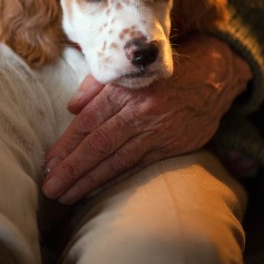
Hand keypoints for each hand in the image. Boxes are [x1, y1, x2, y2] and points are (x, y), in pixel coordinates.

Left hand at [41, 33, 251, 203]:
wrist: (215, 73)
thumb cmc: (162, 69)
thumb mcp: (128, 67)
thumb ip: (96, 86)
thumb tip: (71, 108)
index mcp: (125, 90)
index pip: (88, 122)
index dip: (66, 145)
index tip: (48, 163)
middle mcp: (140, 112)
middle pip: (99, 145)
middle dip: (72, 169)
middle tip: (50, 188)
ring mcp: (158, 131)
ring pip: (117, 161)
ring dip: (89, 181)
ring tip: (66, 195)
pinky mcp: (173, 146)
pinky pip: (139, 166)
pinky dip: (116, 180)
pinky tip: (97, 190)